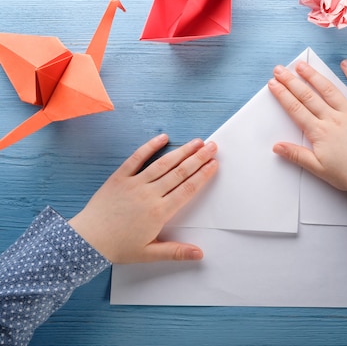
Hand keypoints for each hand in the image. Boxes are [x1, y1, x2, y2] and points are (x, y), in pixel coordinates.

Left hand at [69, 134, 217, 263]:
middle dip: (198, 158)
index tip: (214, 164)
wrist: (86, 240)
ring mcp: (134, 184)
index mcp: (159, 212)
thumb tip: (199, 254)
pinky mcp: (120, 177)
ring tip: (196, 142)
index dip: (202, 175)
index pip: (187, 189)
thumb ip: (176, 252)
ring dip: (182, 151)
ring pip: (163, 164)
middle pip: (180, 173)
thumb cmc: (117, 248)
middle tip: (212, 147)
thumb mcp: (148, 253)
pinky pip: (137, 158)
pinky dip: (150, 147)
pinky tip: (163, 137)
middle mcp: (149, 194)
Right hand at [268, 60, 346, 197]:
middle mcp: (333, 119)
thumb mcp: (318, 168)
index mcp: (319, 133)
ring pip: (328, 90)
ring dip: (314, 76)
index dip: (283, 95)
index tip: (273, 84)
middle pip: (308, 96)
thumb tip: (277, 147)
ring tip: (302, 66)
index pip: (296, 109)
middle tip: (280, 70)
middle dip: (292, 82)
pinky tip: (345, 64)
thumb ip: (296, 155)